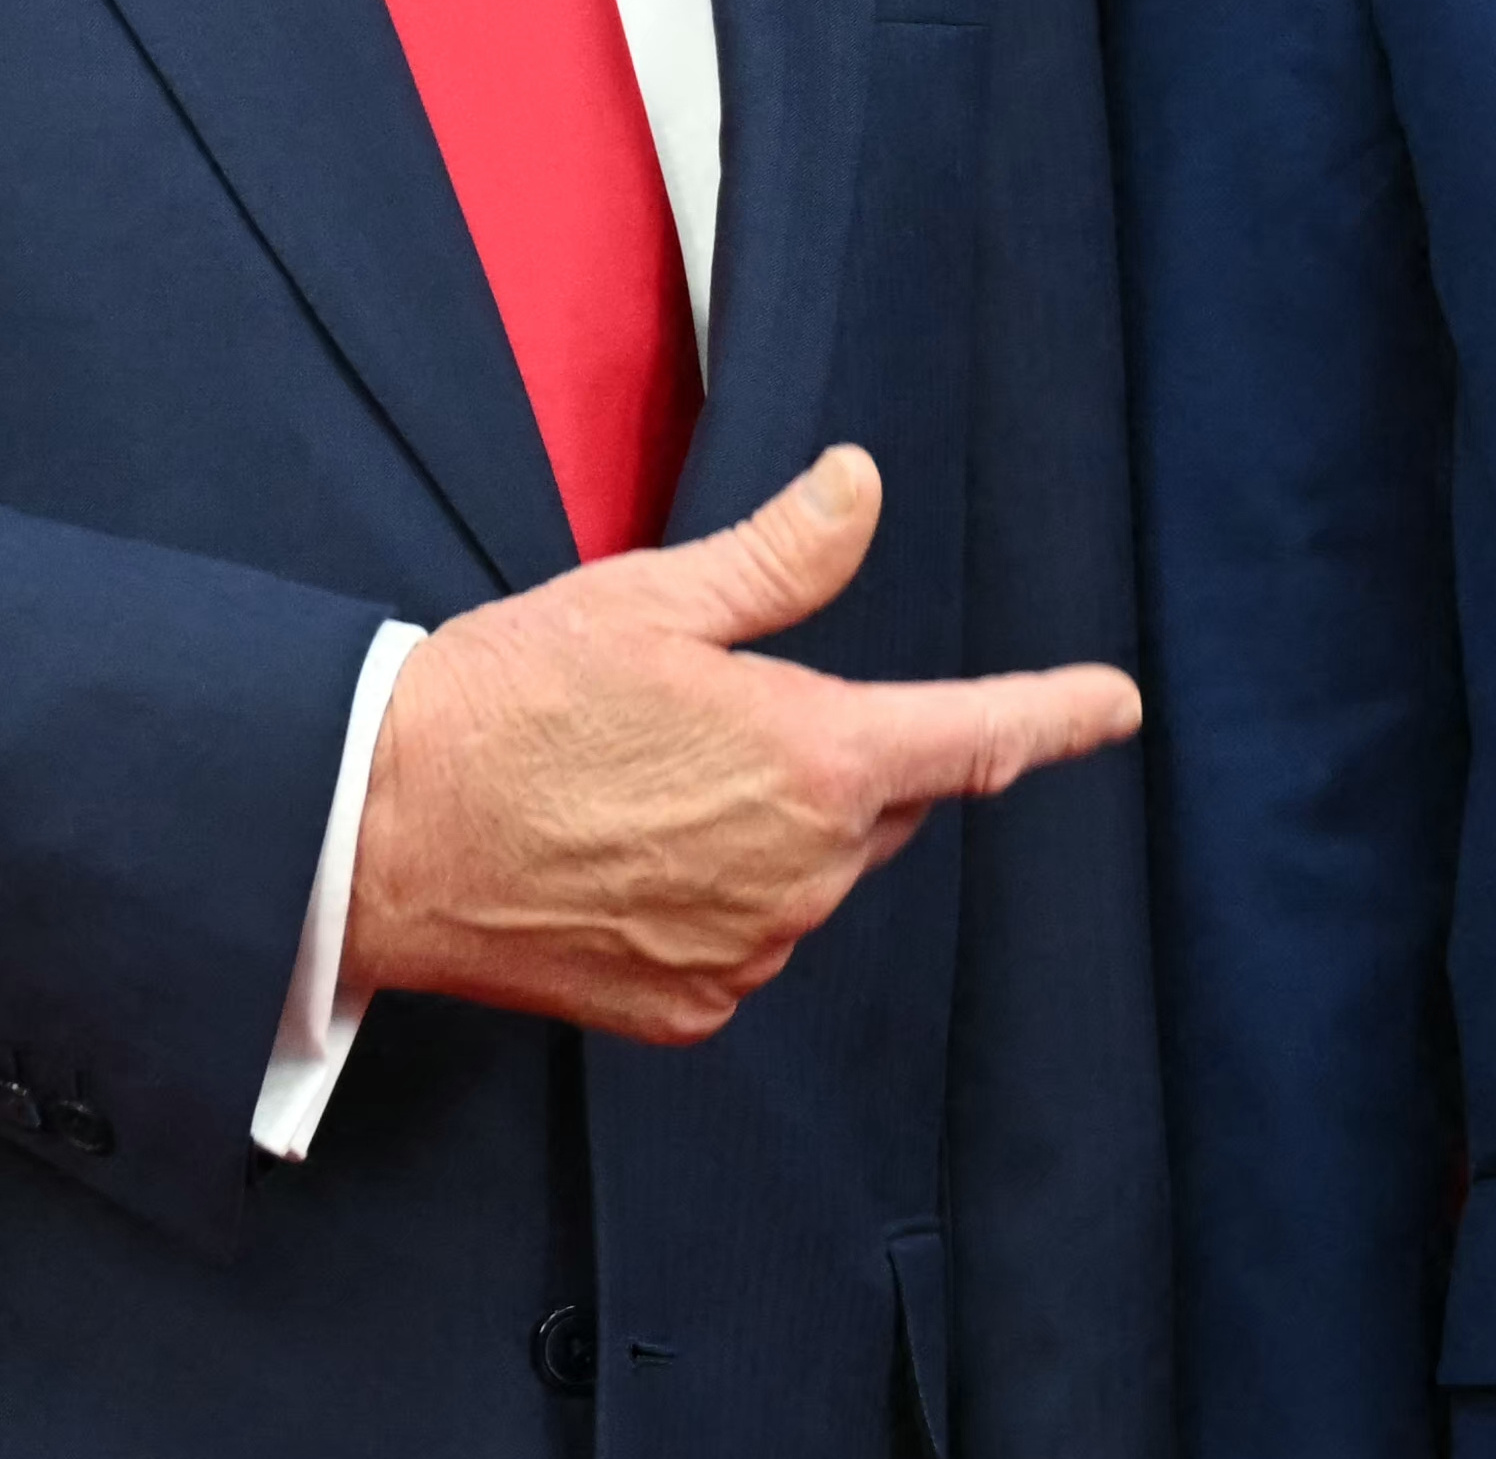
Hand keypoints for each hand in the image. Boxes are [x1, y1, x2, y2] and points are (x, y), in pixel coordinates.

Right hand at [334, 446, 1143, 1045]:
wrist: (382, 833)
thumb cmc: (506, 704)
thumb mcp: (650, 599)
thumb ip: (782, 558)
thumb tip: (860, 487)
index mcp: (816, 758)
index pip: (978, 736)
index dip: (1058, 716)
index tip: (1114, 705)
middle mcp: (806, 870)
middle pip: (878, 808)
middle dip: (832, 761)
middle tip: (711, 719)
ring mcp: (753, 949)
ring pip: (809, 877)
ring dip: (764, 834)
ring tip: (636, 790)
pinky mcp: (694, 1008)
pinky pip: (743, 944)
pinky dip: (709, 903)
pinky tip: (622, 861)